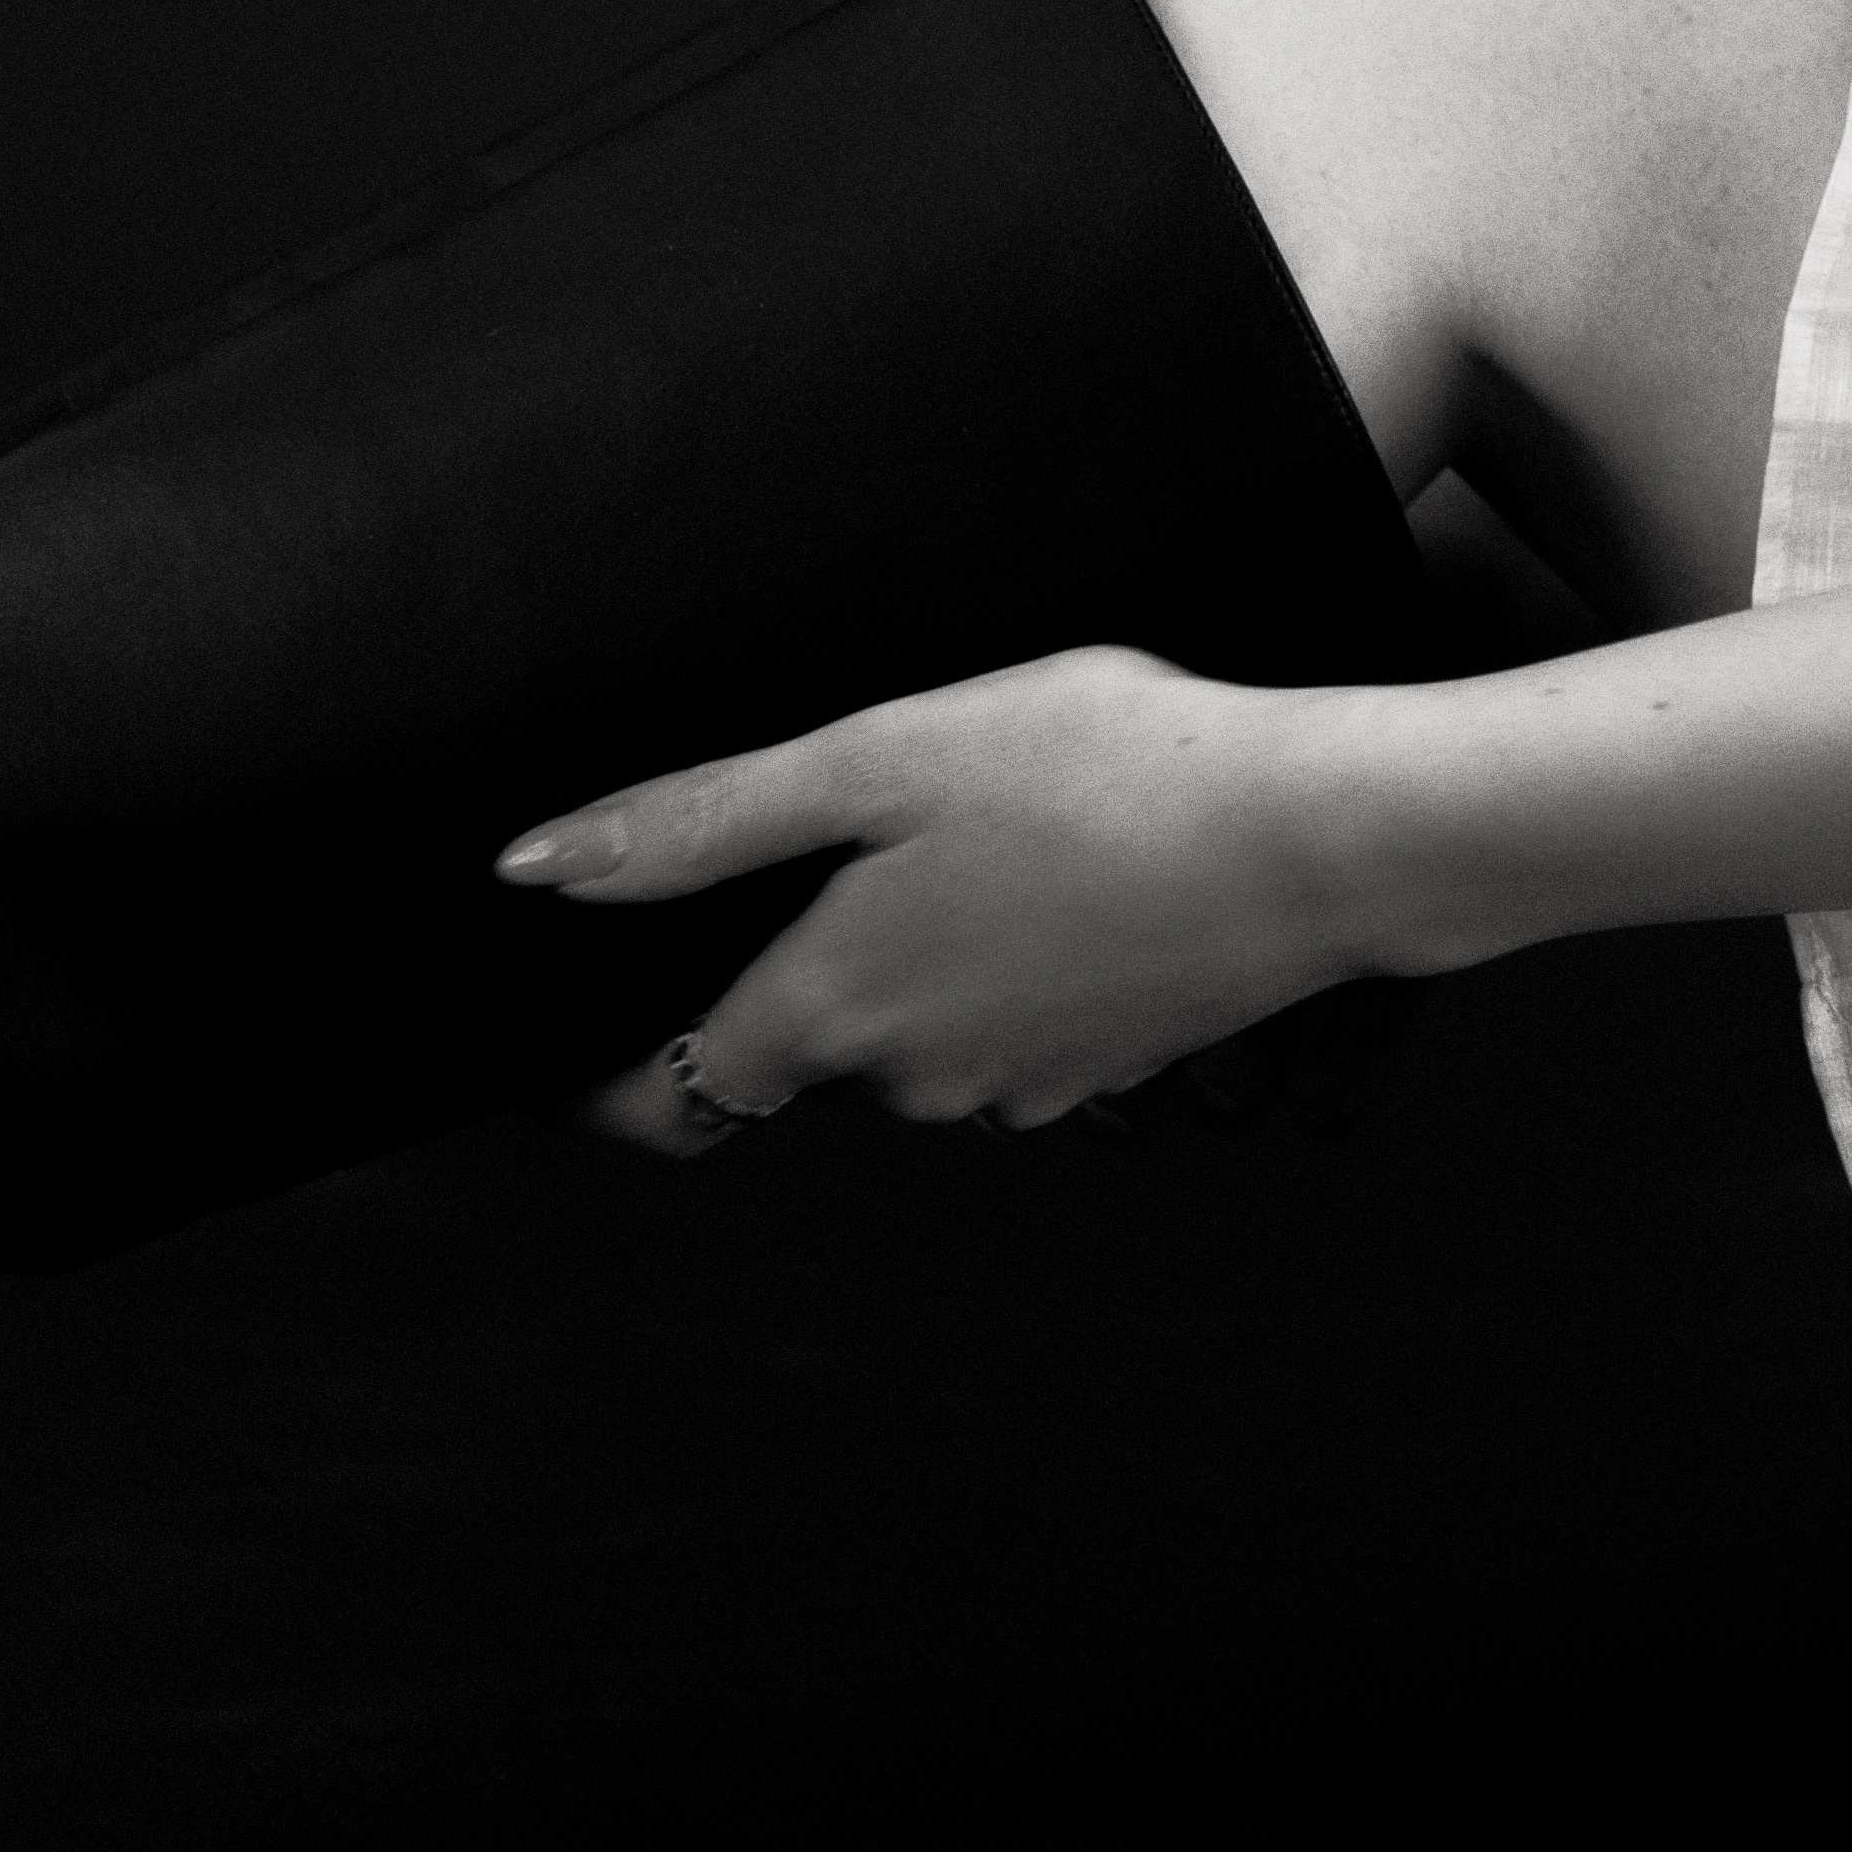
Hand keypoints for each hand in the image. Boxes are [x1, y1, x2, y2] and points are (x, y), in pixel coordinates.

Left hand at [494, 644, 1405, 1154]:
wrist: (1313, 834)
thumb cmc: (1103, 771)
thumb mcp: (882, 755)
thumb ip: (705, 822)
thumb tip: (537, 872)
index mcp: (835, 1006)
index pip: (673, 1096)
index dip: (609, 1078)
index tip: (575, 1046)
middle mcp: (913, 1077)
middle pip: (804, 1044)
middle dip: (804, 957)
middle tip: (856, 825)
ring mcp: (1020, 1083)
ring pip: (919, 1029)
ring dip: (923, 950)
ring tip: (988, 819)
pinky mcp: (1109, 1061)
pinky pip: (1016, 1018)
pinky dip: (1018, 955)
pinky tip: (1074, 859)